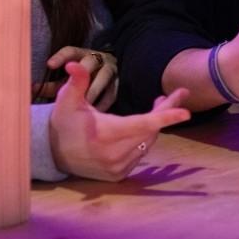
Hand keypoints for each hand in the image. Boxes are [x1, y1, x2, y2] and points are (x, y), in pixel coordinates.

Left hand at [37, 46, 117, 110]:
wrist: (107, 77)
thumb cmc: (82, 80)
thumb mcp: (66, 80)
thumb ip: (51, 85)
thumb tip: (32, 89)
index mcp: (82, 55)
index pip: (70, 51)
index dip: (60, 57)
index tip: (49, 65)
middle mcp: (98, 58)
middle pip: (89, 62)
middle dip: (81, 76)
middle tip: (71, 93)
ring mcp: (111, 69)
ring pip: (103, 78)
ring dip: (92, 93)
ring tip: (82, 106)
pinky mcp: (120, 83)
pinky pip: (112, 93)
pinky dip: (103, 103)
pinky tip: (94, 113)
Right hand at [48, 61, 191, 181]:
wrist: (52, 153)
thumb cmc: (64, 122)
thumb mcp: (67, 101)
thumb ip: (76, 82)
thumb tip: (73, 64)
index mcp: (105, 134)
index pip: (141, 125)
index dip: (164, 117)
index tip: (186, 113)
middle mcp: (113, 154)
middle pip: (150, 130)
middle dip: (165, 110)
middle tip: (180, 93)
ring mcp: (116, 167)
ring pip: (148, 141)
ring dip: (155, 123)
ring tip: (159, 102)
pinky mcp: (118, 175)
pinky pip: (141, 152)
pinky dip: (145, 138)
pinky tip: (145, 125)